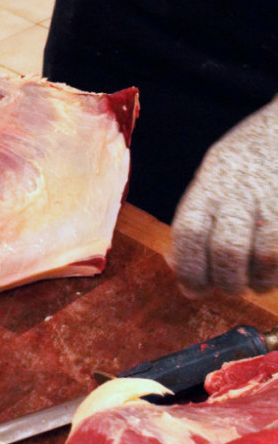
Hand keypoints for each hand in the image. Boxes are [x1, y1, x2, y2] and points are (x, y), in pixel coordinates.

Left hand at [171, 97, 277, 294]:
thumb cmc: (249, 155)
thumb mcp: (214, 173)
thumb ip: (197, 215)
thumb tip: (176, 263)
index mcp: (210, 183)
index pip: (188, 233)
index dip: (188, 268)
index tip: (193, 287)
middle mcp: (240, 190)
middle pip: (226, 249)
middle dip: (224, 281)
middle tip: (228, 288)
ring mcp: (274, 199)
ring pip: (263, 256)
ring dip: (258, 281)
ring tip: (256, 284)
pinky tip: (275, 271)